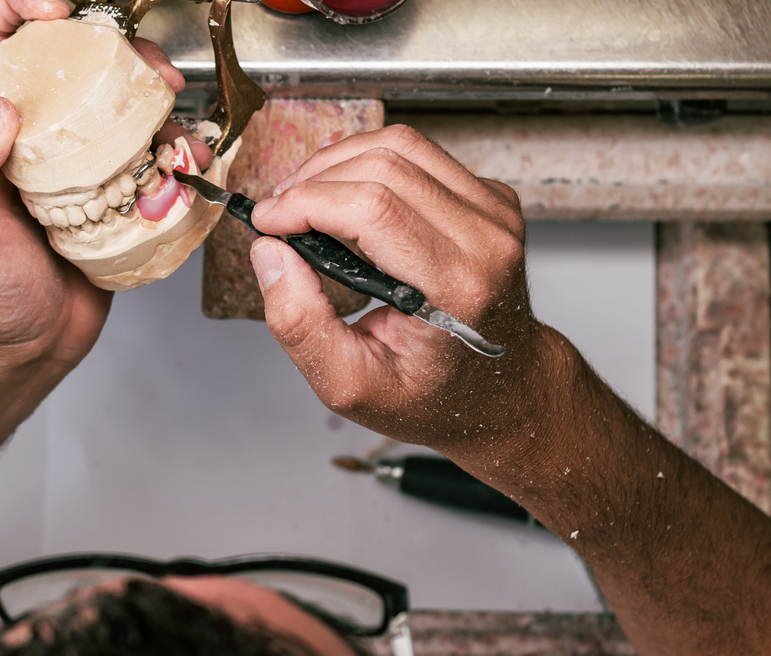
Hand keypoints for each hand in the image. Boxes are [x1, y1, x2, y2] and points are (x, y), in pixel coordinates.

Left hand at [0, 0, 193, 370]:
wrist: (25, 350)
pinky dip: (174, 147)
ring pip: (116, 99)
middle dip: (111, 43)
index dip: (19, 3)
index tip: (58, 8)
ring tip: (172, 113)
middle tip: (143, 65)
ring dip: (152, 94)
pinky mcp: (114, 191)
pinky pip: (148, 153)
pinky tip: (184, 158)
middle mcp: (31, 133)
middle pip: (69, 54)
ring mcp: (75, 160)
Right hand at [247, 126, 566, 468]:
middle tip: (278, 214)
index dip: (306, 202)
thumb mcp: (353, 386)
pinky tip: (346, 198)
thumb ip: (302, 327)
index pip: (372, 208)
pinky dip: (371, 166)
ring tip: (304, 199)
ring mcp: (496, 214)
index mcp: (457, 288)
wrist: (504, 392)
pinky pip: (422, 155)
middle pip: (383, 166)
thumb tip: (271, 256)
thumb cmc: (435, 396)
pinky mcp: (493, 200)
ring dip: (338, 163)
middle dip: (313, 180)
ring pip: (401, 145)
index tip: (267, 221)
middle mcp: (487, 241)